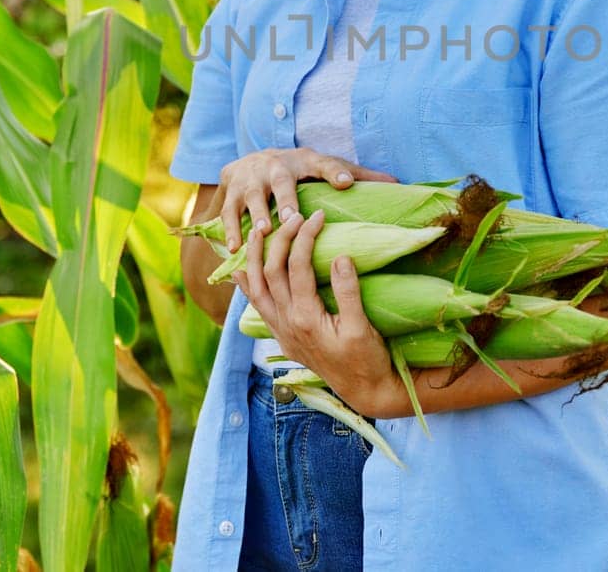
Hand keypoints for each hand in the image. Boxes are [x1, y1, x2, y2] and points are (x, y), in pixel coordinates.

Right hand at [215, 147, 397, 250]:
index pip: (323, 164)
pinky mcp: (230, 192)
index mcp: (304, 162)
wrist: (250, 161)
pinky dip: (230, 229)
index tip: (345, 182)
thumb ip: (358, 175)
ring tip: (263, 232)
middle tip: (293, 218)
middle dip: (286, 198)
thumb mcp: (324, 167)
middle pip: (281, 181)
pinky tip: (235, 248)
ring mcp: (250, 179)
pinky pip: (228, 212)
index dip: (334, 171)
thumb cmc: (299, 170)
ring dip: (256, 213)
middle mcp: (276, 167)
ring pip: (252, 196)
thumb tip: (397, 183)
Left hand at [238, 207, 396, 415]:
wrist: (365, 391)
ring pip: (256, 287)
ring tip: (259, 231)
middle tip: (294, 215)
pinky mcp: (283, 336)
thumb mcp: (363, 326)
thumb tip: (341, 256)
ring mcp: (281, 331)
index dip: (305, 236)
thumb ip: (348, 292)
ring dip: (254, 257)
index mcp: (305, 318)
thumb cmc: (367, 359)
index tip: (318, 215)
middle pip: (271, 271)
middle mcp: (286, 323)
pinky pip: (258, 306)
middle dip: (279, 238)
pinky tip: (240, 271)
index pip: (297, 266)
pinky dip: (247, 285)